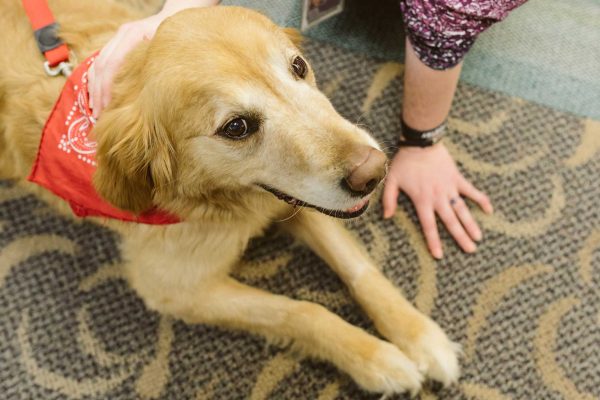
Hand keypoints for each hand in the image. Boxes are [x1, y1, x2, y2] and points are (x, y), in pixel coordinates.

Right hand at [88, 0, 218, 117]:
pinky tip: (97, 96)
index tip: (107, 109)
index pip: (113, 64)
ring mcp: (119, 36)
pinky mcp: (118, 41)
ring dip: (95, 88)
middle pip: (102, 66)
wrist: (178, 14)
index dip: (107, 89)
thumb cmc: (178, 36)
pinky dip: (97, 80)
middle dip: (99, 93)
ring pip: (99, 64)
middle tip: (99, 116)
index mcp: (135, 35)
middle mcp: (124, 34)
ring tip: (95, 111)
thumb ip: (159, 65)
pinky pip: (101, 62)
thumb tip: (153, 92)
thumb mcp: (170, 50)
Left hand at [382, 143, 492, 258]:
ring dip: (471, 224)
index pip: (429, 226)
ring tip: (478, 238)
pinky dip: (481, 199)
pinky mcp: (457, 178)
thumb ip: (389, 199)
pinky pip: (471, 191)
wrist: (421, 143)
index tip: (439, 255)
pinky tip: (489, 210)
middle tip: (470, 251)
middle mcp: (438, 197)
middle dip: (460, 238)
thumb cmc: (404, 162)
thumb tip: (386, 217)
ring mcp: (450, 188)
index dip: (434, 241)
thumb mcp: (391, 180)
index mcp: (422, 200)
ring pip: (463, 210)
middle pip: (451, 221)